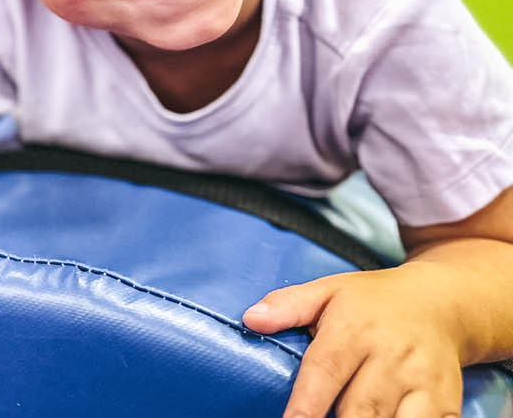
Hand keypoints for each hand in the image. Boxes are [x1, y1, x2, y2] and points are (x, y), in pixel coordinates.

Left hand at [243, 265, 463, 417]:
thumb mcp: (327, 291)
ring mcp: (423, 383)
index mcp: (354, 330)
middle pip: (360, 410)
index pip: (325, 372)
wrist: (441, 304)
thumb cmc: (372, 302)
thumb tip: (251, 319)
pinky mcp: (446, 403)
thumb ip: (288, 305)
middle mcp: (391, 358)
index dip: (306, 406)